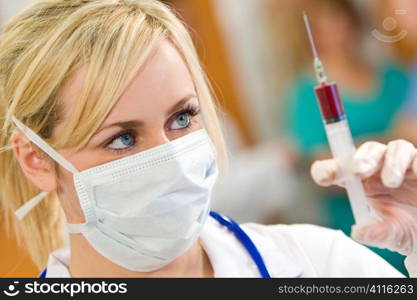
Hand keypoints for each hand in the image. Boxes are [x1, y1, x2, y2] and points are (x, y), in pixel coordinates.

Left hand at [310, 140, 416, 276]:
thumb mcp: (393, 236)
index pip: (340, 169)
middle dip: (360, 159)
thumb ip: (377, 234)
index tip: (323, 177)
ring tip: (391, 181)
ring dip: (391, 162)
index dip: (329, 169)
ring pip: (395, 148)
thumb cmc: (408, 229)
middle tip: (358, 171)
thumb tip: (359, 233)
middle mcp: (381, 168)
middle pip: (367, 152)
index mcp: (362, 182)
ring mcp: (405, 164)